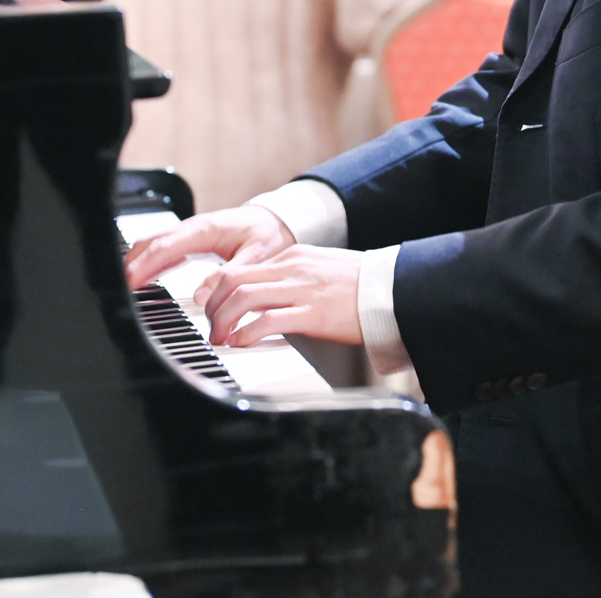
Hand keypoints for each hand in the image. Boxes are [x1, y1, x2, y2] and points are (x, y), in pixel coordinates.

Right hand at [124, 205, 292, 289]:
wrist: (277, 220)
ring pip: (154, 246)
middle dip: (131, 263)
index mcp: (206, 230)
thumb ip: (230, 274)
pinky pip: (163, 251)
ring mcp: (190, 235)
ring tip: (121, 288)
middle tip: (115, 289)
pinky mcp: (191, 243)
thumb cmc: (269, 234)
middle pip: (152, 243)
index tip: (128, 280)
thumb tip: (202, 296)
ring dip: (136, 263)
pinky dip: (148, 264)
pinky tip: (140, 279)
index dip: (144, 264)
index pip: (166, 246)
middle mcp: (193, 229)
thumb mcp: (257, 256)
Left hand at [198, 245, 364, 346]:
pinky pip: (268, 321)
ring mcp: (302, 290)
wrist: (391, 289)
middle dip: (212, 306)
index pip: (239, 268)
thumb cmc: (358, 285)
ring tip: (220, 338)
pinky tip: (241, 343)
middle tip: (210, 326)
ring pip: (244, 297)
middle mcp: (292, 269)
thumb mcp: (317, 270)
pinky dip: (247, 333)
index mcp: (292, 258)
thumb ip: (289, 279)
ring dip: (223, 320)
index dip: (216, 290)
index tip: (212, 308)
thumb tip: (262, 298)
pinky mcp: (313, 314)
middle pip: (233, 280)